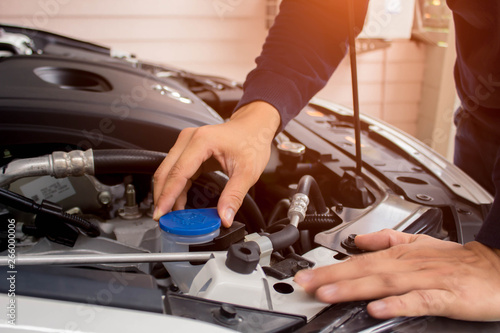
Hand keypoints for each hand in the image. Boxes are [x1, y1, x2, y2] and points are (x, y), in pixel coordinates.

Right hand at [153, 101, 280, 226]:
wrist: (254, 127)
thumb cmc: (252, 141)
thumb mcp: (247, 172)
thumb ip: (234, 196)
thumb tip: (224, 217)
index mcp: (202, 141)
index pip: (178, 173)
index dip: (167, 195)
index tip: (161, 213)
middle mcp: (189, 139)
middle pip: (166, 172)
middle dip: (162, 196)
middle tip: (162, 218)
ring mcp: (187, 143)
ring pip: (168, 171)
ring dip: (167, 193)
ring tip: (170, 214)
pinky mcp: (189, 150)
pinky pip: (176, 171)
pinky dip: (175, 187)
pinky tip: (178, 202)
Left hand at [294, 229, 499, 320]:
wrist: (497, 268)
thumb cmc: (459, 261)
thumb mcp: (420, 244)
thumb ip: (388, 240)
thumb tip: (360, 241)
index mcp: (402, 254)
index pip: (358, 260)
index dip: (330, 268)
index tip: (306, 275)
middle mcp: (410, 265)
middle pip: (364, 270)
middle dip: (331, 277)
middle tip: (305, 284)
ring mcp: (428, 280)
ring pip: (385, 282)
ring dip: (354, 288)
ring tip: (328, 294)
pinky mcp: (448, 296)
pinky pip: (420, 300)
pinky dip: (398, 303)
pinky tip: (378, 308)